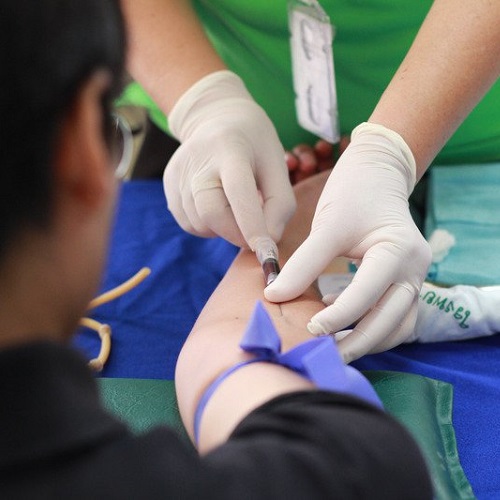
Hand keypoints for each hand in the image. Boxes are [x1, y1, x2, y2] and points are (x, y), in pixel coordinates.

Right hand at [164, 70, 295, 248]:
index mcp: (231, 148)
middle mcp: (198, 160)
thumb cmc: (254, 145)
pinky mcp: (168, 185)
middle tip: (254, 233)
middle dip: (237, 234)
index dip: (252, 225)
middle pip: (212, 213)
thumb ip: (280, 204)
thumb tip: (269, 241)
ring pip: (200, 224)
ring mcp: (178, 173)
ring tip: (235, 206)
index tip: (267, 252)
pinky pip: (190, 223)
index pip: (238, 191)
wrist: (216, 118)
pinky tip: (218, 205)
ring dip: (224, 229)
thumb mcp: (277, 165)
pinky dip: (209, 226)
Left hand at [265, 122, 431, 362]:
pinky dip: (372, 327)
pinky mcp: (405, 282)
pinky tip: (342, 324)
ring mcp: (415, 278)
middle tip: (323, 355)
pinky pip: (394, 317)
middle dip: (357, 342)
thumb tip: (274, 296)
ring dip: (367, 341)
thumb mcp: (328, 226)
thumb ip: (303, 264)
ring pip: (397, 326)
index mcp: (400, 252)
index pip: (368, 295)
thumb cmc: (353, 193)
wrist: (377, 173)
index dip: (337, 317)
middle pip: (390, 321)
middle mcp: (415, 270)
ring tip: (333, 348)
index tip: (308, 330)